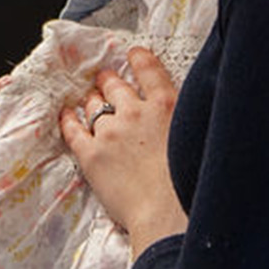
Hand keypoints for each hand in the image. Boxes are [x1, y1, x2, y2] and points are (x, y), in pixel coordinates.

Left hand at [60, 47, 187, 256]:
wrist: (170, 215)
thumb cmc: (193, 185)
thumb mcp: (203, 139)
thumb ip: (187, 121)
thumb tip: (185, 117)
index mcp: (168, 107)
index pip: (149, 71)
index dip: (139, 59)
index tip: (133, 53)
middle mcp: (135, 113)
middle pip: (115, 87)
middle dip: (108, 81)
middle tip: (105, 80)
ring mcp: (110, 132)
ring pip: (93, 106)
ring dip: (91, 100)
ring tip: (89, 99)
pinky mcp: (90, 154)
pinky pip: (73, 129)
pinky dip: (68, 120)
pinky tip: (66, 116)